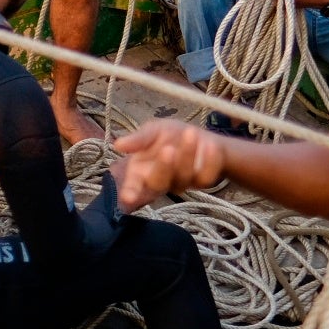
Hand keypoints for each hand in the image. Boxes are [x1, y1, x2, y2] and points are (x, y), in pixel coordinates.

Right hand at [112, 121, 227, 210]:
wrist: (197, 135)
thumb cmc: (168, 135)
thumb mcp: (153, 131)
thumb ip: (139, 139)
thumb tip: (118, 145)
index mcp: (142, 172)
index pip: (134, 186)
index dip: (130, 192)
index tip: (127, 197)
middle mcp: (160, 181)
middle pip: (158, 184)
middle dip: (163, 167)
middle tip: (167, 149)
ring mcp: (182, 183)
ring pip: (182, 178)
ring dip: (186, 156)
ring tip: (190, 133)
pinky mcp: (202, 182)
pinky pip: (206, 177)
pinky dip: (210, 161)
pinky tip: (210, 145)